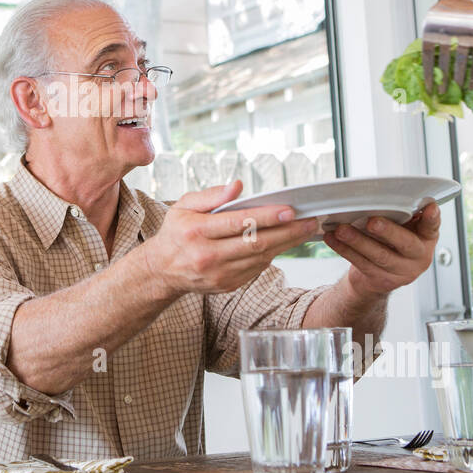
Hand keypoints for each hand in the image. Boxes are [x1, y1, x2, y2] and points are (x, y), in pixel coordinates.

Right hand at [143, 181, 321, 294]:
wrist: (162, 269)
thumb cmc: (177, 231)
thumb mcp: (184, 205)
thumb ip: (212, 195)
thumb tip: (238, 186)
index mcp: (195, 231)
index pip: (238, 223)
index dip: (267, 216)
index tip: (290, 209)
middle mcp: (207, 256)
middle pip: (256, 243)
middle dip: (287, 232)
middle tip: (310, 221)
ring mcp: (218, 274)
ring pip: (260, 258)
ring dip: (286, 244)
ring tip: (305, 230)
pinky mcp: (227, 286)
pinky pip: (256, 268)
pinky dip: (272, 254)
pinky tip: (284, 242)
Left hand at [323, 202, 440, 298]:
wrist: (382, 276)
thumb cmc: (393, 243)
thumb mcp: (405, 229)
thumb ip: (403, 216)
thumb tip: (384, 194)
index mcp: (426, 239)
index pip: (432, 227)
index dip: (432, 218)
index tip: (430, 207)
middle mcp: (418, 257)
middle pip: (404, 244)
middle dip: (387, 232)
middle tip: (372, 221)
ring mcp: (400, 271)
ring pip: (378, 255)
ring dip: (357, 241)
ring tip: (341, 229)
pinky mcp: (381, 280)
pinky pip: (360, 263)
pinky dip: (344, 249)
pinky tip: (332, 238)